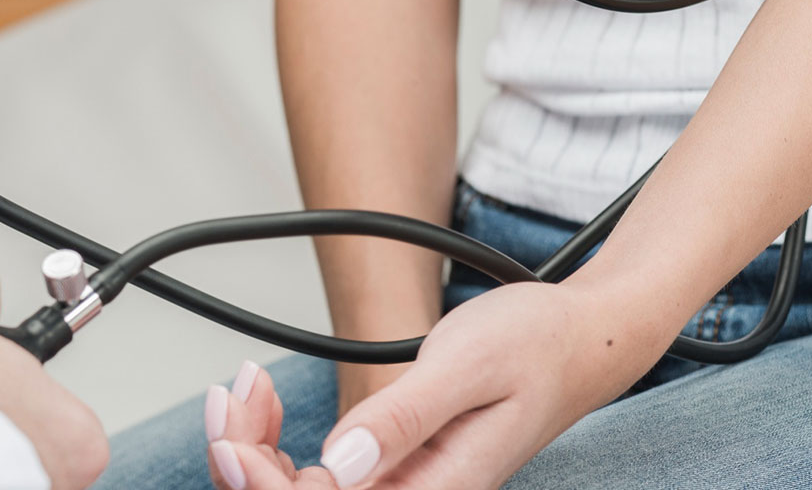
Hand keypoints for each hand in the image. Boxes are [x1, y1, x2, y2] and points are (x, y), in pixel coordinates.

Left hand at [210, 283, 668, 489]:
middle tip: (232, 397)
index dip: (269, 488)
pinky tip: (264, 399)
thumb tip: (341, 467)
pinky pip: (322, 472)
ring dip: (257, 450)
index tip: (236, 437)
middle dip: (248, 464)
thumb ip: (405, 417)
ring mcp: (402, 486)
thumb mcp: (468, 364)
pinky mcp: (392, 467)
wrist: (579, 337)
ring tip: (241, 391)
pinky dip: (279, 438)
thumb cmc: (538, 345)